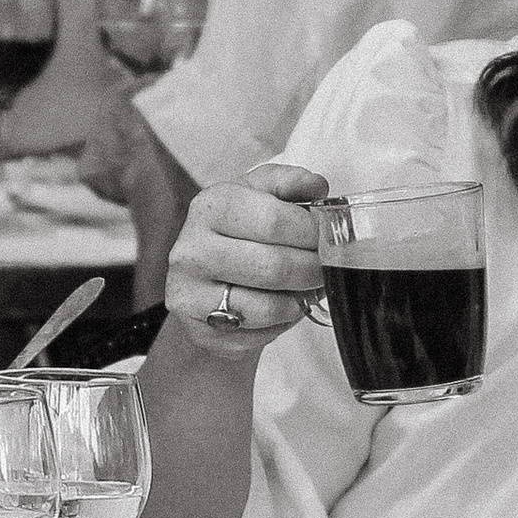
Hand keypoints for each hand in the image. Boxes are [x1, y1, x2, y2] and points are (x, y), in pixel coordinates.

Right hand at [166, 157, 327, 357]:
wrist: (202, 279)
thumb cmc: (238, 233)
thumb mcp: (258, 195)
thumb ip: (289, 183)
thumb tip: (316, 187)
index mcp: (211, 207)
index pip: (274, 221)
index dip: (312, 232)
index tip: (327, 236)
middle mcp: (192, 251)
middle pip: (274, 267)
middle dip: (313, 270)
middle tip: (325, 267)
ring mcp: (191, 295)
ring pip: (269, 308)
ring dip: (300, 300)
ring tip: (305, 287)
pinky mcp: (201, 332)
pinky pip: (260, 334)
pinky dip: (282, 323)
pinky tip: (280, 306)